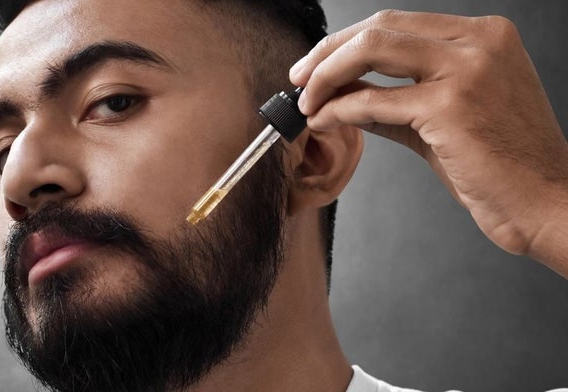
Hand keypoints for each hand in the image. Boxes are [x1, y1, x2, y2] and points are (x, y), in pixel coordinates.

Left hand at [290, 10, 567, 276]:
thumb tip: (345, 97)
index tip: (317, 64)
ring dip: (326, 75)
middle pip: (378, 28)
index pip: (396, 24)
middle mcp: (479, 41)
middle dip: (327, 52)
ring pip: (371, 49)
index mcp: (483, 37)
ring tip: (305, 101)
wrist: (546, 204)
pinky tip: (323, 120)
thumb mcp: (444, 121)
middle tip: (299, 78)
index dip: (347, 42)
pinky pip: (375, 99)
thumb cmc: (501, 167)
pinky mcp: (452, 104)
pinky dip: (339, 109)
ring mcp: (467, 68)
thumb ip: (396, 103)